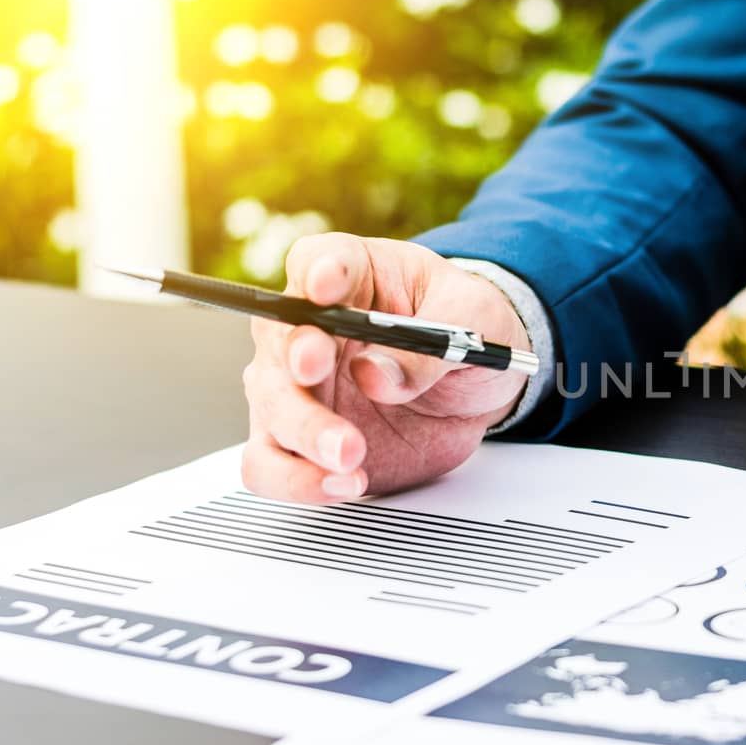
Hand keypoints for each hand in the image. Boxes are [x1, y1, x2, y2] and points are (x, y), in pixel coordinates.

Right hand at [240, 234, 530, 502]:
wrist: (476, 381)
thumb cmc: (469, 327)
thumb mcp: (473, 321)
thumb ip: (428, 348)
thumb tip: (375, 374)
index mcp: (354, 273)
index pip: (320, 260)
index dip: (319, 272)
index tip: (327, 288)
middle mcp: (311, 326)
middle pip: (282, 341)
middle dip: (301, 372)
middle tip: (336, 393)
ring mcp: (299, 384)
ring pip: (269, 406)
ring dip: (303, 435)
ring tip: (349, 460)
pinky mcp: (302, 437)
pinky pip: (271, 463)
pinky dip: (296, 479)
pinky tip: (341, 484)